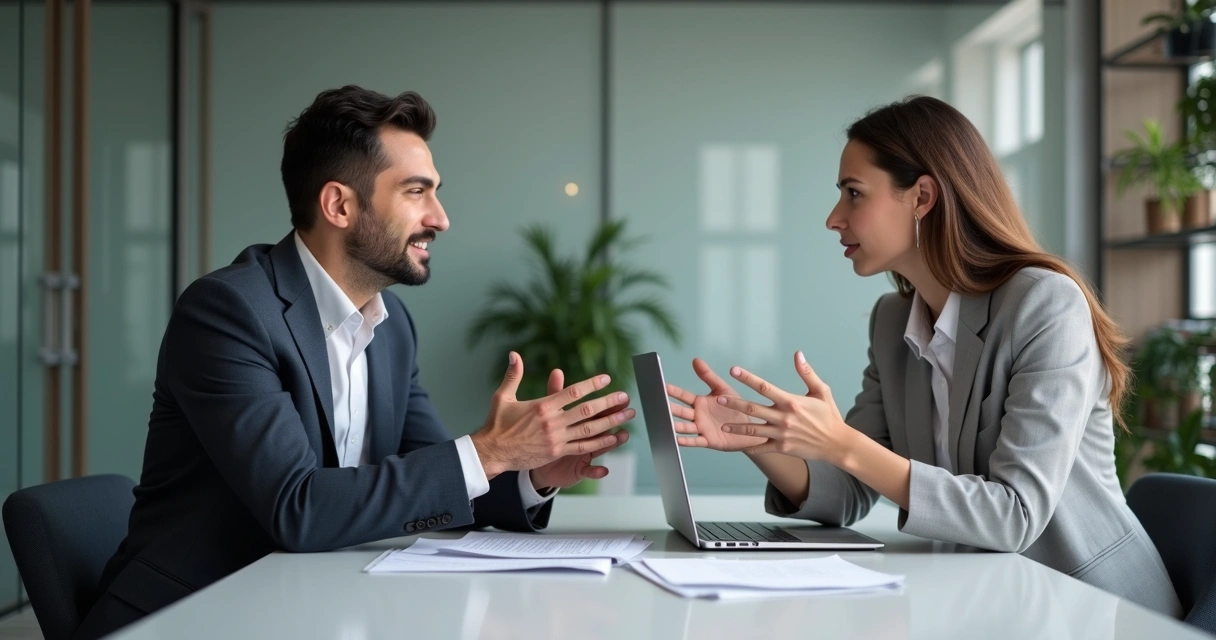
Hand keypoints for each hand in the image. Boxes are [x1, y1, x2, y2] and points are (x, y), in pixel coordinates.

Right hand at [471, 352, 634, 478]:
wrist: (492, 452)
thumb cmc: (497, 424)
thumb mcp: (503, 396)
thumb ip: (513, 375)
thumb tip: (514, 354)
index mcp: (542, 406)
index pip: (573, 392)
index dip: (591, 385)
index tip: (606, 379)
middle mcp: (552, 422)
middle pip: (587, 410)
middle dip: (608, 403)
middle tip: (625, 397)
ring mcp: (556, 439)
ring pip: (590, 429)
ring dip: (611, 422)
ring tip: (627, 415)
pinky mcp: (557, 452)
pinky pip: (584, 447)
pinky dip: (601, 443)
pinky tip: (615, 438)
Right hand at [666, 357, 766, 451]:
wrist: (749, 428)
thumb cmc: (735, 407)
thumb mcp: (722, 388)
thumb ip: (709, 376)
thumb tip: (696, 360)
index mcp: (699, 402)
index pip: (683, 396)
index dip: (673, 391)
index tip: (662, 386)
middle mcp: (697, 415)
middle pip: (680, 412)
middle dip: (670, 408)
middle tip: (659, 405)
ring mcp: (701, 428)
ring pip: (685, 427)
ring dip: (675, 426)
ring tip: (666, 424)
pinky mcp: (708, 440)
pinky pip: (695, 441)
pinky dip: (686, 441)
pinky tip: (677, 439)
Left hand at [714, 351, 849, 461]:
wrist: (837, 443)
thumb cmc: (829, 415)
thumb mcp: (821, 391)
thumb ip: (807, 373)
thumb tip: (797, 354)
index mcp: (791, 401)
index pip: (764, 387)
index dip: (747, 378)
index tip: (733, 370)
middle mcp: (784, 418)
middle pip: (754, 408)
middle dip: (735, 404)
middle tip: (719, 400)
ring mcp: (782, 434)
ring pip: (754, 430)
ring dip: (737, 427)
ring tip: (723, 425)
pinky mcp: (782, 447)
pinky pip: (762, 447)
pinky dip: (750, 446)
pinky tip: (738, 445)